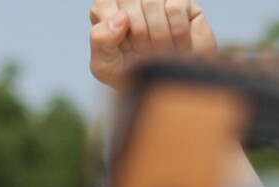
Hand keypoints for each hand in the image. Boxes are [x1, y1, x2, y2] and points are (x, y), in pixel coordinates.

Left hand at [89, 1, 217, 88]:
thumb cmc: (130, 73)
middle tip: (144, 53)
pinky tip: (177, 45)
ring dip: (158, 39)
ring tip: (160, 51)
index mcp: (105, 7)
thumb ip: (101, 40)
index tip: (122, 49)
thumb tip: (121, 17)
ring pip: (152, 4)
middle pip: (130, 9)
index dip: (114, 34)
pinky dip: (176, 34)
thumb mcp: (105, 65)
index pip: (103, 7)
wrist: (166, 87)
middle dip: (138, 39)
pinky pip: (174, 9)